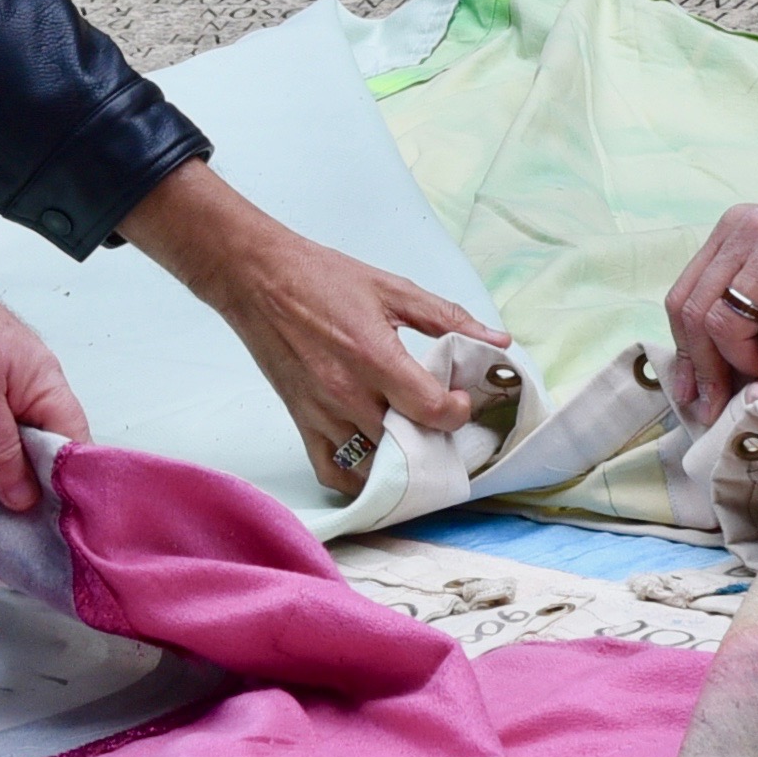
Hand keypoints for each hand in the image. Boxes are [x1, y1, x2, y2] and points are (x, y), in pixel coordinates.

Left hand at [0, 271, 88, 513]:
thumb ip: (1, 455)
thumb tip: (26, 498)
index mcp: (43, 383)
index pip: (73, 442)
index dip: (72, 483)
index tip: (62, 526)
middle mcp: (24, 391)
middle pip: (43, 450)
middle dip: (35, 490)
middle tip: (26, 536)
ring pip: (9, 449)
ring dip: (2, 481)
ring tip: (0, 527)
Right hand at [120, 161, 506, 489]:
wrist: (258, 279)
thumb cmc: (323, 279)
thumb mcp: (392, 289)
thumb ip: (448, 318)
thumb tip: (499, 341)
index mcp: (374, 356)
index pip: (430, 409)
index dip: (457, 411)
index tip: (459, 397)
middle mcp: (347, 393)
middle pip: (408, 444)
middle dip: (436, 436)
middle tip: (442, 418)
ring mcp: (322, 414)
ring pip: (375, 465)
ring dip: (403, 460)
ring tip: (416, 439)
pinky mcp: (302, 423)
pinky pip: (335, 472)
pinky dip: (361, 477)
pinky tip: (379, 460)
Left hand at [665, 204, 757, 422]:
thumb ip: (739, 309)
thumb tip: (701, 377)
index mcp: (736, 228)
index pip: (684, 298)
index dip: (686, 353)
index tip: (693, 391)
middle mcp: (751, 232)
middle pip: (698, 317)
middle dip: (712, 370)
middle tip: (733, 397)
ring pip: (728, 331)